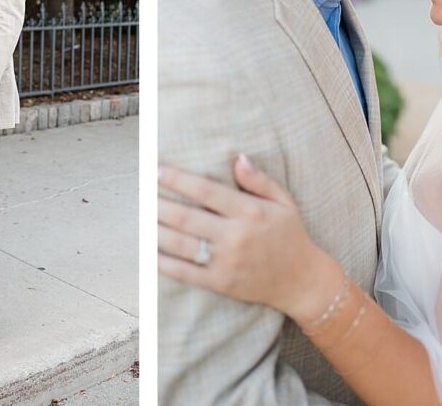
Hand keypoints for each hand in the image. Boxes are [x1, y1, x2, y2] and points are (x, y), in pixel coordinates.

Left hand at [157, 155, 332, 321]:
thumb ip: (260, 180)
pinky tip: (148, 251)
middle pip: (186, 218)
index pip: (207, 191)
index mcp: (250, 212)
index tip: (157, 171)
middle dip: (158, 204)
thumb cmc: (291, 235)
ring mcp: (226, 262)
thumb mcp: (284, 202)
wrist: (302, 282)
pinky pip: (185, 273)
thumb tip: (238, 157)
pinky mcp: (220, 283)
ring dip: (155, 230)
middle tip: (140, 192)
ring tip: (140, 217)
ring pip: (181, 245)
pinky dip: (162, 263)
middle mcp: (235, 236)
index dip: (179, 180)